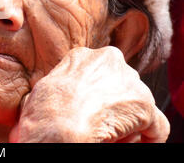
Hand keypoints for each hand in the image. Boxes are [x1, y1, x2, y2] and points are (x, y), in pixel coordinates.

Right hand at [9, 46, 169, 142]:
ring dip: (129, 121)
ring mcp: (128, 80)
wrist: (56, 125)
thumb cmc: (42, 111)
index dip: (98, 93)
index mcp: (82, 55)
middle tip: (103, 123)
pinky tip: (137, 142)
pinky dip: (150, 137)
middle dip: (116, 104)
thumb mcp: (44, 88)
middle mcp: (109, 59)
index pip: (101, 72)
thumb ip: (62, 84)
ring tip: (111, 136)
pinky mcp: (143, 104)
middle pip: (122, 84)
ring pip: (137, 103)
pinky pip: (156, 125)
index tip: (92, 109)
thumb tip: (57, 97)